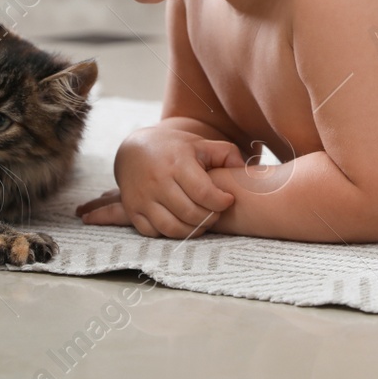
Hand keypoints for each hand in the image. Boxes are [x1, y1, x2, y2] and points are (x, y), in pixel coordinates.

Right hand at [77, 119, 245, 238]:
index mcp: (177, 163)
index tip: (228, 201)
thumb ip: (226, 154)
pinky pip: (154, 232)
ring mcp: (142, 197)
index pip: (204, 193)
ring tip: (203, 221)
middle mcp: (157, 181)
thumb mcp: (201, 144)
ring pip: (172, 227)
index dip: (221, 202)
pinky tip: (182, 223)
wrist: (134, 149)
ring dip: (193, 230)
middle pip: (190, 213)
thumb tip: (245, 170)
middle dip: (210, 218)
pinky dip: (171, 233)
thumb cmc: (175, 149)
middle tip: (216, 213)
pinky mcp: (132, 210)